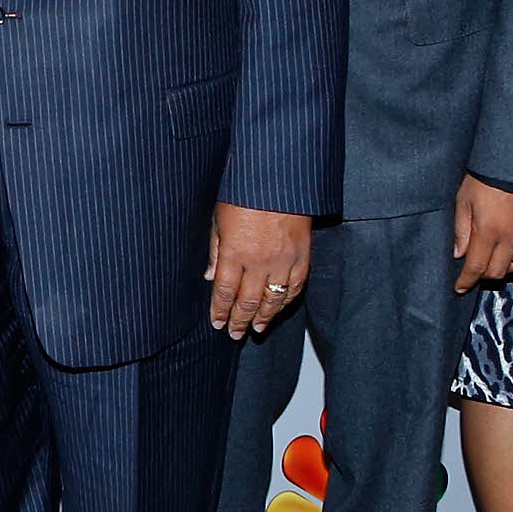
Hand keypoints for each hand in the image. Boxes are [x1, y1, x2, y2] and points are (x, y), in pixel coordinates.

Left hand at [206, 205, 310, 339]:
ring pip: (272, 300)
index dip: (220, 311)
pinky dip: (286, 301)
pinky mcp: (302, 256)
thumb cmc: (245, 193)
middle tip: (235, 333)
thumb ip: (216, 250)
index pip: (224, 292)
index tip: (217, 323)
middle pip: (247, 302)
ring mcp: (283, 261)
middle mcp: (258, 262)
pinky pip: (295, 287)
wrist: (279, 178)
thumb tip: (209, 277)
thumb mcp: (220, 218)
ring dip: (264, 317)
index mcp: (234, 252)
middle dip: (239, 321)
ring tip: (257, 328)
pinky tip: (279, 308)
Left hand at [452, 176, 512, 294]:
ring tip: (494, 262)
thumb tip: (459, 253)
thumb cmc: (486, 177)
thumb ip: (462, 230)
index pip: (476, 267)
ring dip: (504, 269)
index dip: (467, 281)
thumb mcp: (464, 199)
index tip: (460, 288)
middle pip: (498, 271)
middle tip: (475, 270)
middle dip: (484, 275)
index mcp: (488, 231)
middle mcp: (510, 236)